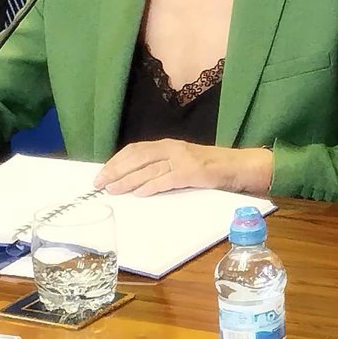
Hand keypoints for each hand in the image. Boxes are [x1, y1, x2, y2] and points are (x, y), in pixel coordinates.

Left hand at [93, 140, 272, 196]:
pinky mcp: (192, 173)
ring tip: (113, 190)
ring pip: (148, 169)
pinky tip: (139, 194)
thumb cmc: (208, 166)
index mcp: (168, 144)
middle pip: (137, 158)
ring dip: (128, 181)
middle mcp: (173, 149)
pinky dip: (150, 186)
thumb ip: (161, 165)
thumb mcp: (182, 159)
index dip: (116, 161)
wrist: (237, 166)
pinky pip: (166, 179)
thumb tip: (131, 178)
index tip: (101, 173)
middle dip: (116, 171)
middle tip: (100, 184)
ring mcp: (182, 160)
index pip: (135, 150)